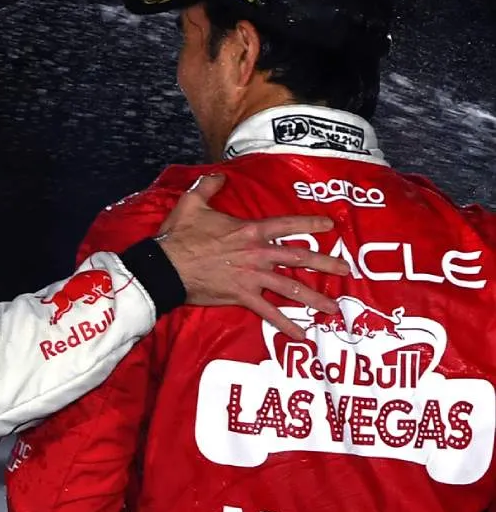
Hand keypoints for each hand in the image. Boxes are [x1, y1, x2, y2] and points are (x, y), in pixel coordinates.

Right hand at [156, 174, 348, 339]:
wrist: (165, 267)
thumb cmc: (178, 237)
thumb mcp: (191, 203)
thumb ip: (208, 186)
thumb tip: (218, 175)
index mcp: (249, 230)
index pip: (287, 225)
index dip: (310, 225)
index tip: (331, 227)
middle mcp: (257, 254)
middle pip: (299, 258)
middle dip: (327, 264)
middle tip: (347, 270)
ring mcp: (252, 277)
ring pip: (291, 288)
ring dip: (315, 299)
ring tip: (334, 309)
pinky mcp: (242, 297)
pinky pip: (269, 313)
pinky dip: (286, 325)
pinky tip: (301, 336)